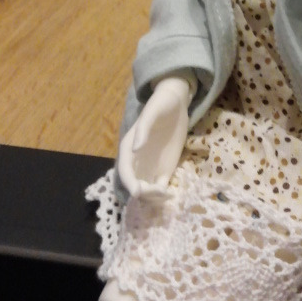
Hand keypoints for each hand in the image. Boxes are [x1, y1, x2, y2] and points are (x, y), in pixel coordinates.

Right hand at [117, 76, 190, 199]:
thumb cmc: (160, 104)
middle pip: (135, 184)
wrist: (176, 103)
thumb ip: (143, 130)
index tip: (138, 192)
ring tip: (166, 194)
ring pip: (147, 190)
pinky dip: (163, 195)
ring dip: (153, 197)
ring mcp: (151, 167)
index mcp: (129, 149)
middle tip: (159, 191)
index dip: (129, 183)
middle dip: (144, 193)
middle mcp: (137, 162)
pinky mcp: (164, 169)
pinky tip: (171, 194)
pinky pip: (160, 187)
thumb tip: (135, 149)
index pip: (125, 171)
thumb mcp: (151, 113)